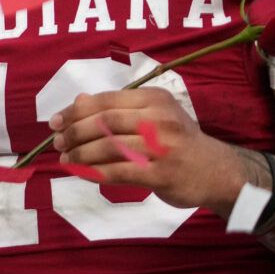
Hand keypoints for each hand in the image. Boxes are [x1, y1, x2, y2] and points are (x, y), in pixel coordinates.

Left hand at [49, 85, 248, 211]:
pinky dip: (94, 172)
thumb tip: (78, 100)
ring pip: (109, 146)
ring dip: (80, 153)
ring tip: (65, 158)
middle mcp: (159, 119)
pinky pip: (118, 171)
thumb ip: (118, 108)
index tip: (55, 121)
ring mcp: (162, 147)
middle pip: (104, 121)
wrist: (218, 172)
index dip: (75, 111)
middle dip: (74, 132)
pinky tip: (81, 173)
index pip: (105, 100)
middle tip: (57, 142)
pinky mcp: (161, 174)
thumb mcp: (154, 115)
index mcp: (155, 99)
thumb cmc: (179, 141)